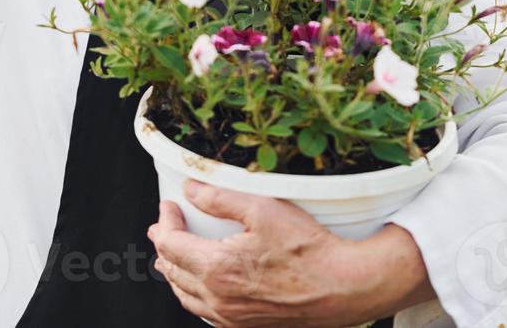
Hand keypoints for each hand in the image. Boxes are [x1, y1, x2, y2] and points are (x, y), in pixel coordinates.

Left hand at [147, 180, 432, 326]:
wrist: (341, 287)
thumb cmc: (308, 249)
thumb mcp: (264, 209)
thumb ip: (221, 199)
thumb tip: (192, 191)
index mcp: (216, 268)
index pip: (170, 244)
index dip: (165, 221)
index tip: (169, 206)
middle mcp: (218, 298)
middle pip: (172, 271)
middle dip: (164, 246)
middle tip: (165, 227)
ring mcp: (230, 317)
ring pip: (185, 296)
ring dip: (175, 273)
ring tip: (173, 257)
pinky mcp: (245, 326)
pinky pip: (205, 312)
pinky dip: (194, 295)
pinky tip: (202, 285)